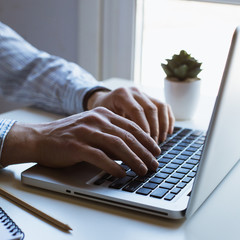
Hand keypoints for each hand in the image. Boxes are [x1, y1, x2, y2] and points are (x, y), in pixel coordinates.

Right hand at [1, 107, 160, 176]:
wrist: (40, 137)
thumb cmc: (68, 135)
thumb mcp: (92, 129)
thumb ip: (110, 136)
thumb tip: (130, 151)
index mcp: (103, 114)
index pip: (131, 126)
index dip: (146, 139)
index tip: (156, 150)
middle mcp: (97, 120)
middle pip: (128, 136)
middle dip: (144, 151)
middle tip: (155, 163)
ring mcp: (87, 131)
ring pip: (117, 145)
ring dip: (133, 159)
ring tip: (143, 170)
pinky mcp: (77, 145)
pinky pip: (99, 156)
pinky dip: (113, 166)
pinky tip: (121, 174)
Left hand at [87, 87, 174, 142]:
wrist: (103, 102)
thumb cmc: (102, 115)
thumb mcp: (104, 120)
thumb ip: (115, 129)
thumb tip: (128, 148)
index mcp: (121, 95)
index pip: (136, 110)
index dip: (143, 127)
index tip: (146, 143)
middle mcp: (134, 91)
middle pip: (150, 109)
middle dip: (154, 129)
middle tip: (153, 145)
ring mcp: (144, 94)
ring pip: (160, 106)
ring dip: (163, 125)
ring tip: (160, 140)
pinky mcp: (151, 98)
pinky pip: (165, 107)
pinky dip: (168, 119)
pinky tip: (168, 132)